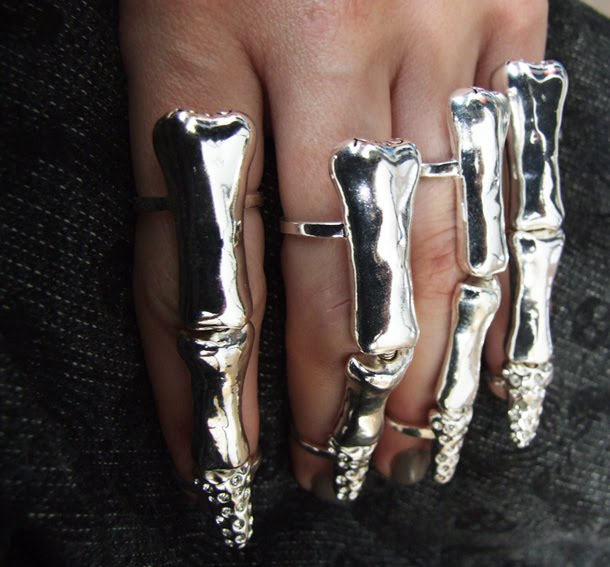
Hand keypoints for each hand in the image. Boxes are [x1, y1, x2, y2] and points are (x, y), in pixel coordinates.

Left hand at [120, 0, 547, 497]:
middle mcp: (319, 52)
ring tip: (416, 453)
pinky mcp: (503, 27)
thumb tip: (214, 304)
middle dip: (329, 401)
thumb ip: (182, 145)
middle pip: (325, 284)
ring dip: (424, 373)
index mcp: (197, 41)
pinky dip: (513, 293)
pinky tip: (505, 370)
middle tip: (335, 476)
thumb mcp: (161, 6)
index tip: (215, 464)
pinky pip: (513, 187)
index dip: (204, 384)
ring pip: (431, 255)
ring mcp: (427, 42)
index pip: (192, 266)